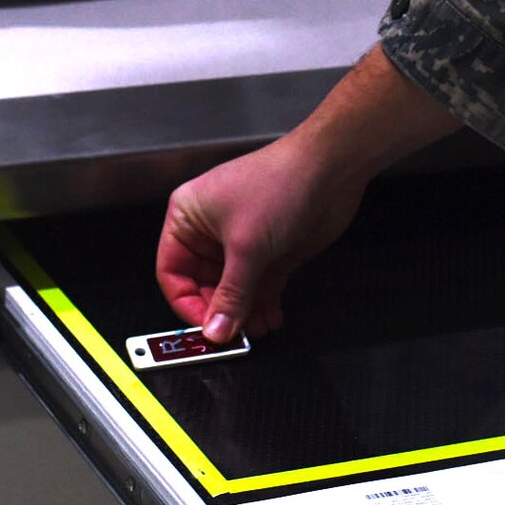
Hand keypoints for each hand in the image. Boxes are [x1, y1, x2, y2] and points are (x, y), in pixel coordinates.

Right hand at [156, 131, 375, 342]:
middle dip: (218, 312)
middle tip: (231, 335)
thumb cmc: (281, 182)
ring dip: (243, 314)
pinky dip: (263, 306)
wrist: (331, 169)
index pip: (172, 272)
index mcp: (189, 217)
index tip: (204, 327)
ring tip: (254, 331)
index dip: (186, 303)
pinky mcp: (272, 252)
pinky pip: (260, 287)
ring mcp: (244, 242)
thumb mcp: (246, 246)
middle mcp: (212, 230)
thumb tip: (217, 328)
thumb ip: (231, 294)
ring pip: (233, 290)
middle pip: (203, 285)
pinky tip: (270, 319)